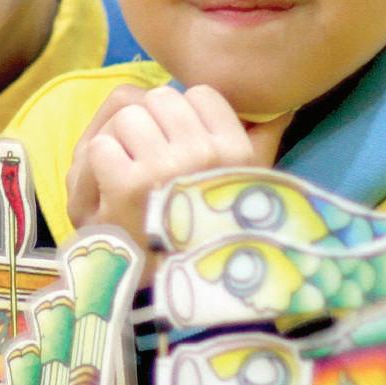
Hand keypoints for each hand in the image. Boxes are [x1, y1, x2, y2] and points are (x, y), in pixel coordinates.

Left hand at [66, 84, 290, 246]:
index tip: (179, 144)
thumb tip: (286, 104)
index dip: (183, 115)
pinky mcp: (128, 185)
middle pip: (160, 99)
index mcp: (235, 151)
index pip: (200, 94)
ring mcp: (165, 169)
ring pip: (129, 117)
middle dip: (150, 124)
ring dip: (122, 142)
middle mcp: (205, 156)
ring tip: (130, 173)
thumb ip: (263, 143)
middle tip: (148, 159)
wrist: (170, 290)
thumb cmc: (208, 233)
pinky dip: (99, 165)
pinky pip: (103, 144)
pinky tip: (112, 190)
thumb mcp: (245, 188)